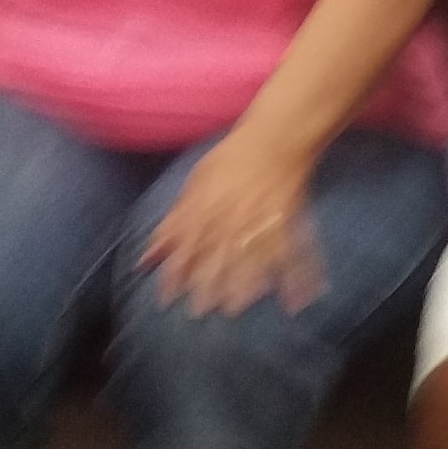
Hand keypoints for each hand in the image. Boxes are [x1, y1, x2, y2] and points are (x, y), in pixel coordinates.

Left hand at [142, 129, 323, 316]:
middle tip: (200, 311)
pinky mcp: (288, 220)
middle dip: (207, 281)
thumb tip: (148, 255)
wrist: (274, 137)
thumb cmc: (230, 160)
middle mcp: (232, 215)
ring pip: (250, 254)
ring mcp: (261, 217)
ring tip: (237, 307)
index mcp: (207, 206)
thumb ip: (173, 221)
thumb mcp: (195, 184)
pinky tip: (299, 300)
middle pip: (217, 252)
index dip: (174, 271)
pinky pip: (293, 251)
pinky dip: (298, 275)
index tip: (166, 297)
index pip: (186, 243)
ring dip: (244, 282)